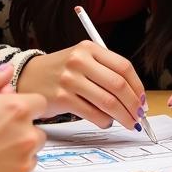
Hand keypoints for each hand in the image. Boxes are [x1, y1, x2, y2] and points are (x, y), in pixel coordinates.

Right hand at [0, 66, 47, 171]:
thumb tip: (8, 70)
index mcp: (18, 109)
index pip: (40, 103)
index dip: (25, 106)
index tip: (9, 113)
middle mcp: (28, 135)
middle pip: (38, 129)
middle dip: (23, 130)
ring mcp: (25, 162)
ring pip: (32, 152)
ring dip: (20, 150)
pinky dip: (12, 171)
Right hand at [15, 41, 144, 130]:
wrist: (28, 76)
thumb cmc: (61, 70)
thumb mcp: (82, 59)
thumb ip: (106, 71)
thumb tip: (135, 96)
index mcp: (88, 48)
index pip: (123, 67)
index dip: (138, 86)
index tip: (143, 100)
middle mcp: (79, 61)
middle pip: (118, 85)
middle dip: (134, 104)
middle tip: (139, 116)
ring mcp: (70, 80)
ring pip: (107, 102)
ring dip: (123, 116)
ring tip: (129, 123)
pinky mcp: (62, 98)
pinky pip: (92, 114)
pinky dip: (104, 121)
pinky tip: (106, 122)